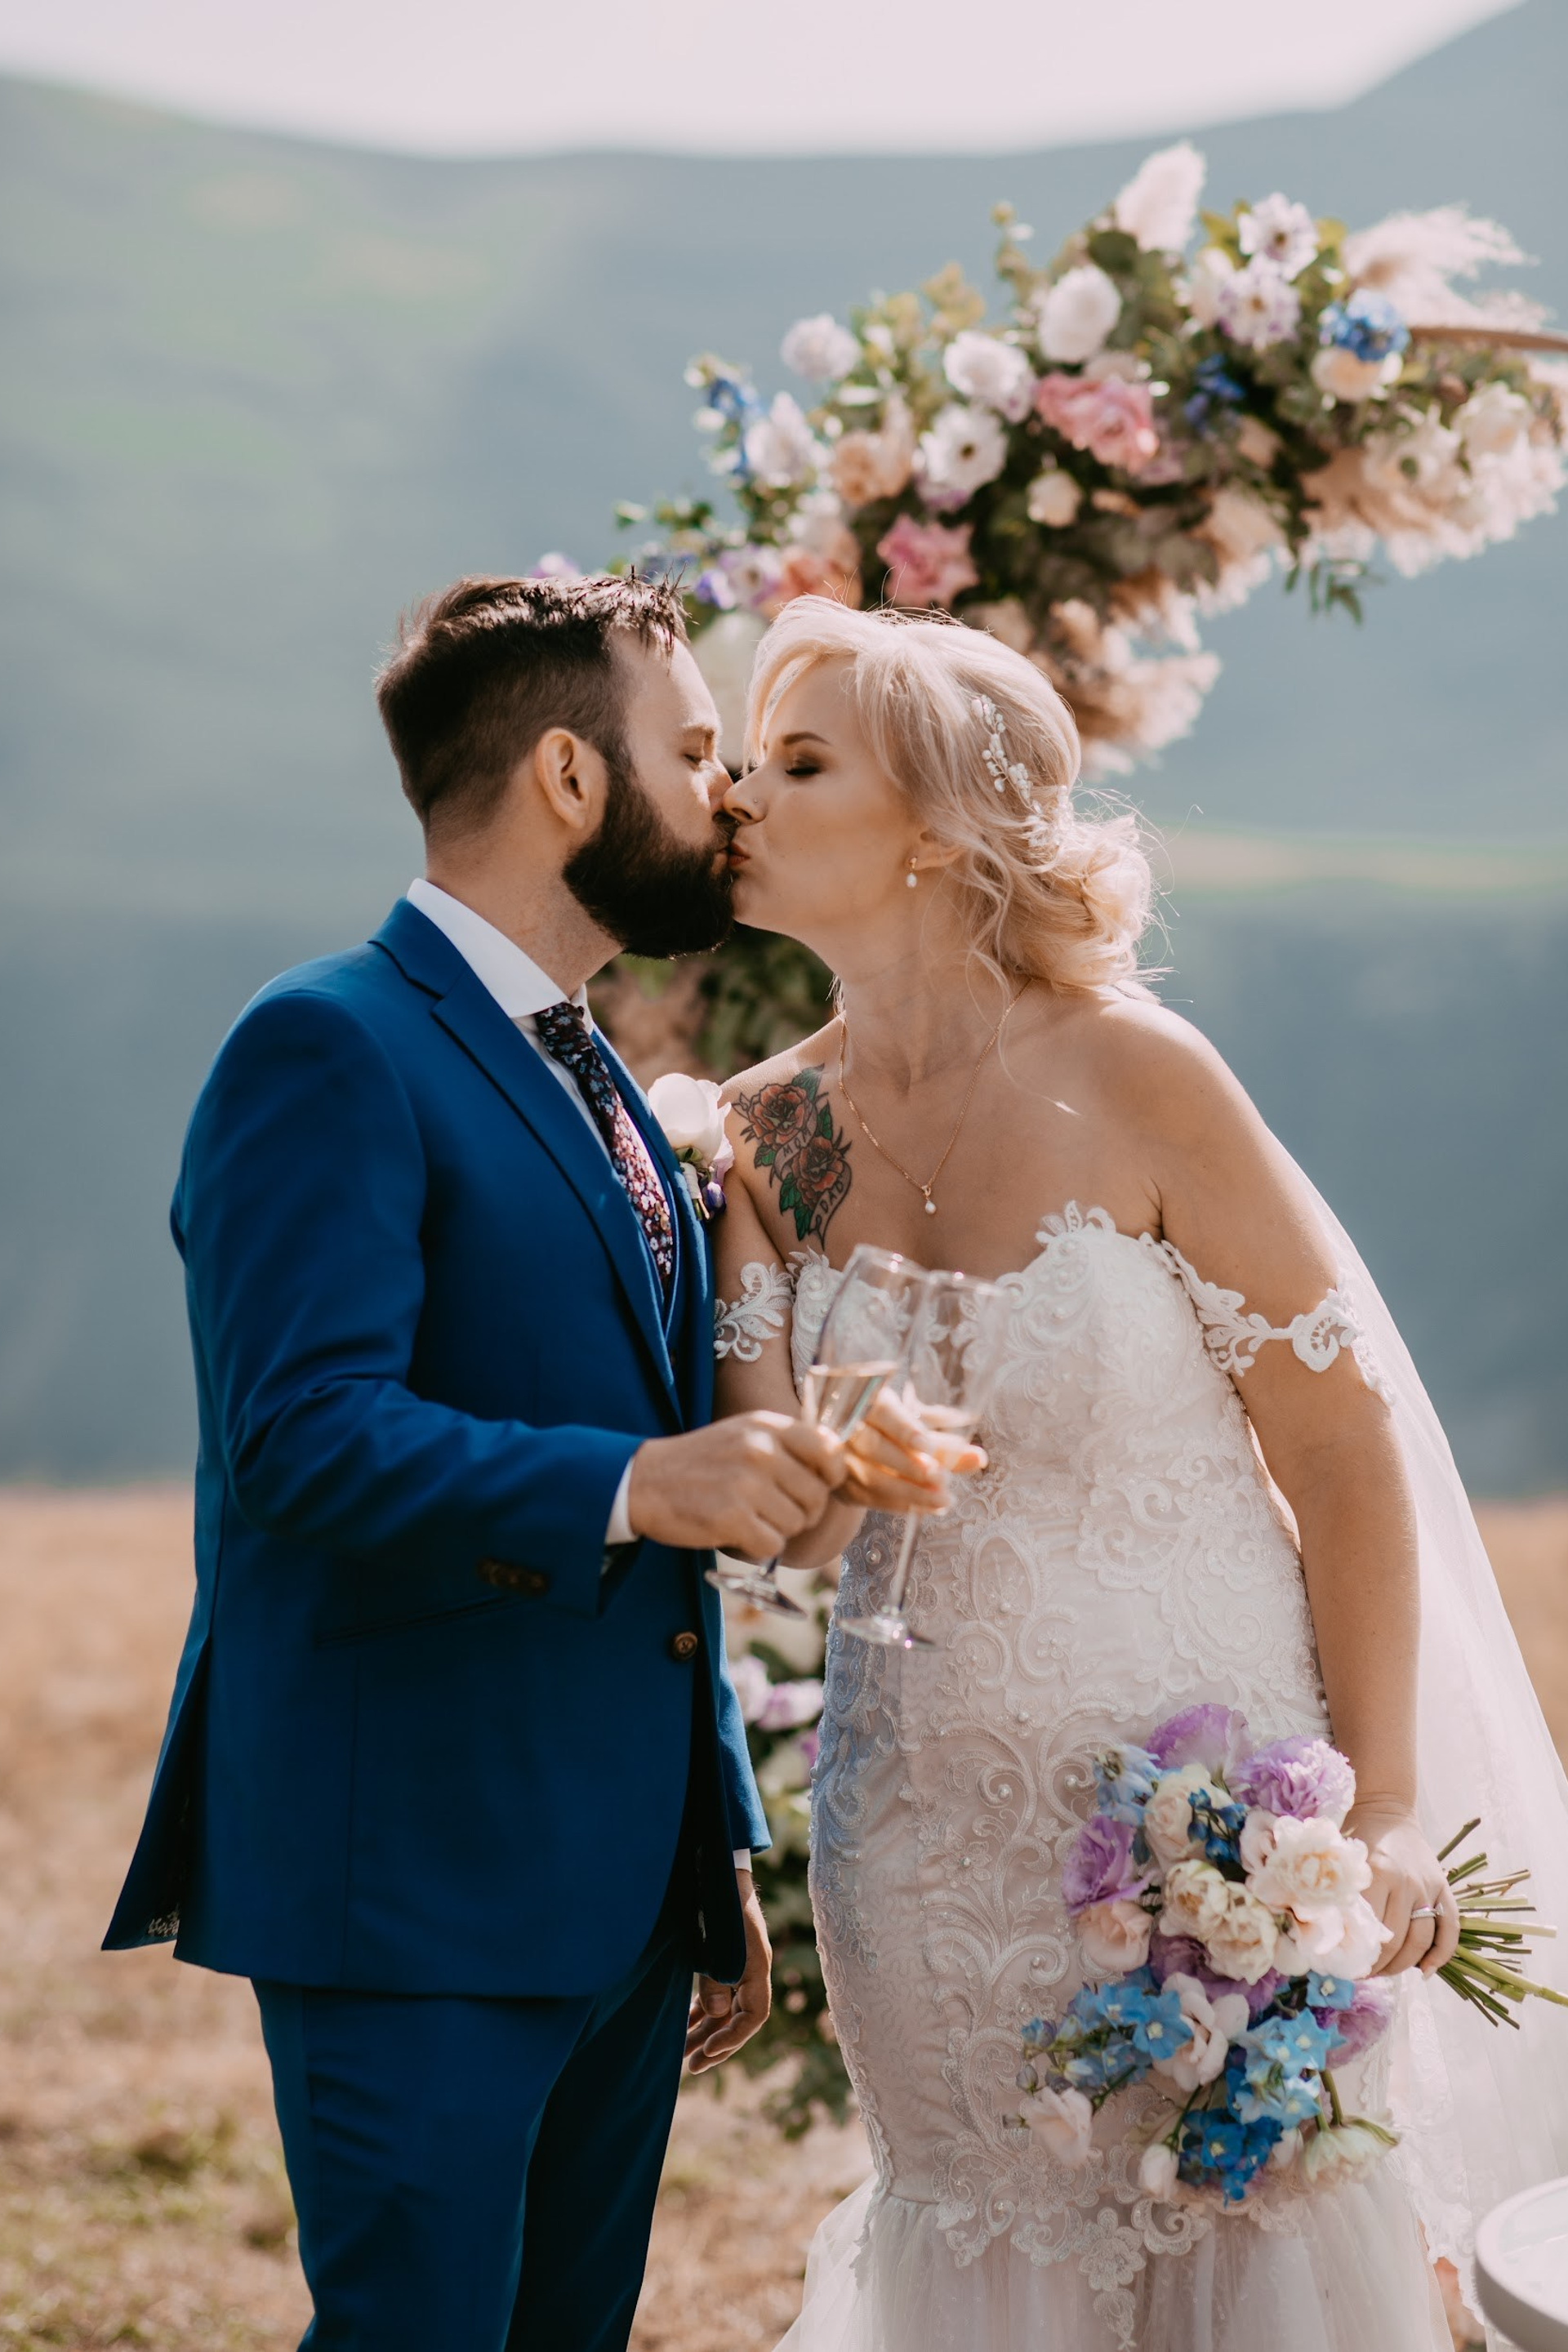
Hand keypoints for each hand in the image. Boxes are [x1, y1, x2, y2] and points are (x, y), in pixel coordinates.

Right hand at [629, 1414, 841, 1556]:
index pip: (829, 1449)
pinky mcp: (732, 1517)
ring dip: (777, 1529)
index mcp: (768, 1426)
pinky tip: (737, 1531)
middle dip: (802, 1511)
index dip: (832, 1474)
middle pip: (817, 1496)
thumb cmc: (701, 1462)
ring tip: (748, 1516)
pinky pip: (773, 1545)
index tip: (817, 1484)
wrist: (644, 1480)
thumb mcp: (744, 1433)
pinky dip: (758, 1546)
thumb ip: (787, 1445)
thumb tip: (836, 1468)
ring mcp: (747, 1484)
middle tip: (772, 1509)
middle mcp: (761, 1450)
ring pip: (796, 1523)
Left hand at [685, 1869, 770, 2072]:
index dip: (731, 2039)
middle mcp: (753, 1970)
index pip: (754, 2017)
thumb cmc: (718, 1903)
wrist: (719, 1869)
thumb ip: (715, 1982)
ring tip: (682, 2054)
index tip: (705, 2052)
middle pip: (740, 2020)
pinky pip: (719, 1995)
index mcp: (757, 1966)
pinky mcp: (727, 1959)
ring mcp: (741, 1965)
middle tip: (691, 2067)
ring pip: (727, 2010)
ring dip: (706, 2031)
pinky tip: (686, 2023)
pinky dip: (703, 2011)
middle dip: (717, 2045)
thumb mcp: (716, 1944)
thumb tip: (713, 2016)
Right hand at [838, 1387, 985, 1516]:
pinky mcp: (841, 1485)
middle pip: (874, 1447)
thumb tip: (979, 1459)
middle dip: (909, 1466)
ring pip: (871, 1477)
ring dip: (910, 1492)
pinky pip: (869, 1498)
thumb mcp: (918, 1427)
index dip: (904, 1429)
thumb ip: (945, 1443)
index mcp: (867, 1398)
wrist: (854, 1443)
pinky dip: (899, 1505)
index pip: (883, 1412)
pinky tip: (925, 1507)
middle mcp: (846, 1426)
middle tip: (943, 1479)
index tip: (927, 1447)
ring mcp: (838, 1458)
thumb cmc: (894, 1428)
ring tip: (943, 1500)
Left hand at [1345, 1803, 1460, 1976]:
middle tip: (1363, 1974)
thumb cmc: (1357, 1836)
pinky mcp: (1444, 1887)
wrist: (1386, 1808)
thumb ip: (1338, 1896)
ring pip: (1421, 1941)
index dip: (1358, 1955)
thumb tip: (1323, 1937)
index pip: (1371, 1930)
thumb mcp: (1344, 1862)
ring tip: (1385, 1973)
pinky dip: (1441, 1954)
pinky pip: (1450, 1928)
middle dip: (1378, 1965)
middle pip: (1397, 1941)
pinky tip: (1426, 1972)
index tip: (1346, 1968)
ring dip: (1404, 1965)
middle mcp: (1407, 1883)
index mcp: (1378, 1875)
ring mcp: (1428, 1886)